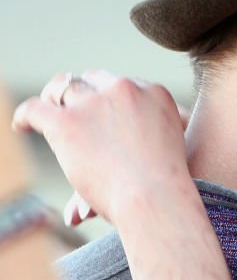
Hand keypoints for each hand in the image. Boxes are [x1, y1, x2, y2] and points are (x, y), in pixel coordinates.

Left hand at [12, 71, 189, 227]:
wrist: (156, 199)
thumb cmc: (167, 188)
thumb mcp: (171, 152)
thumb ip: (149, 140)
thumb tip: (126, 158)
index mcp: (155, 93)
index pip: (123, 85)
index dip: (109, 98)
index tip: (101, 113)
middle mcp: (125, 90)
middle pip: (95, 80)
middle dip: (84, 95)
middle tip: (72, 112)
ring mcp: (95, 103)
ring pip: (65, 89)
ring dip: (55, 101)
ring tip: (48, 115)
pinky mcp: (67, 122)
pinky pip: (36, 109)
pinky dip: (26, 117)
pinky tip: (22, 127)